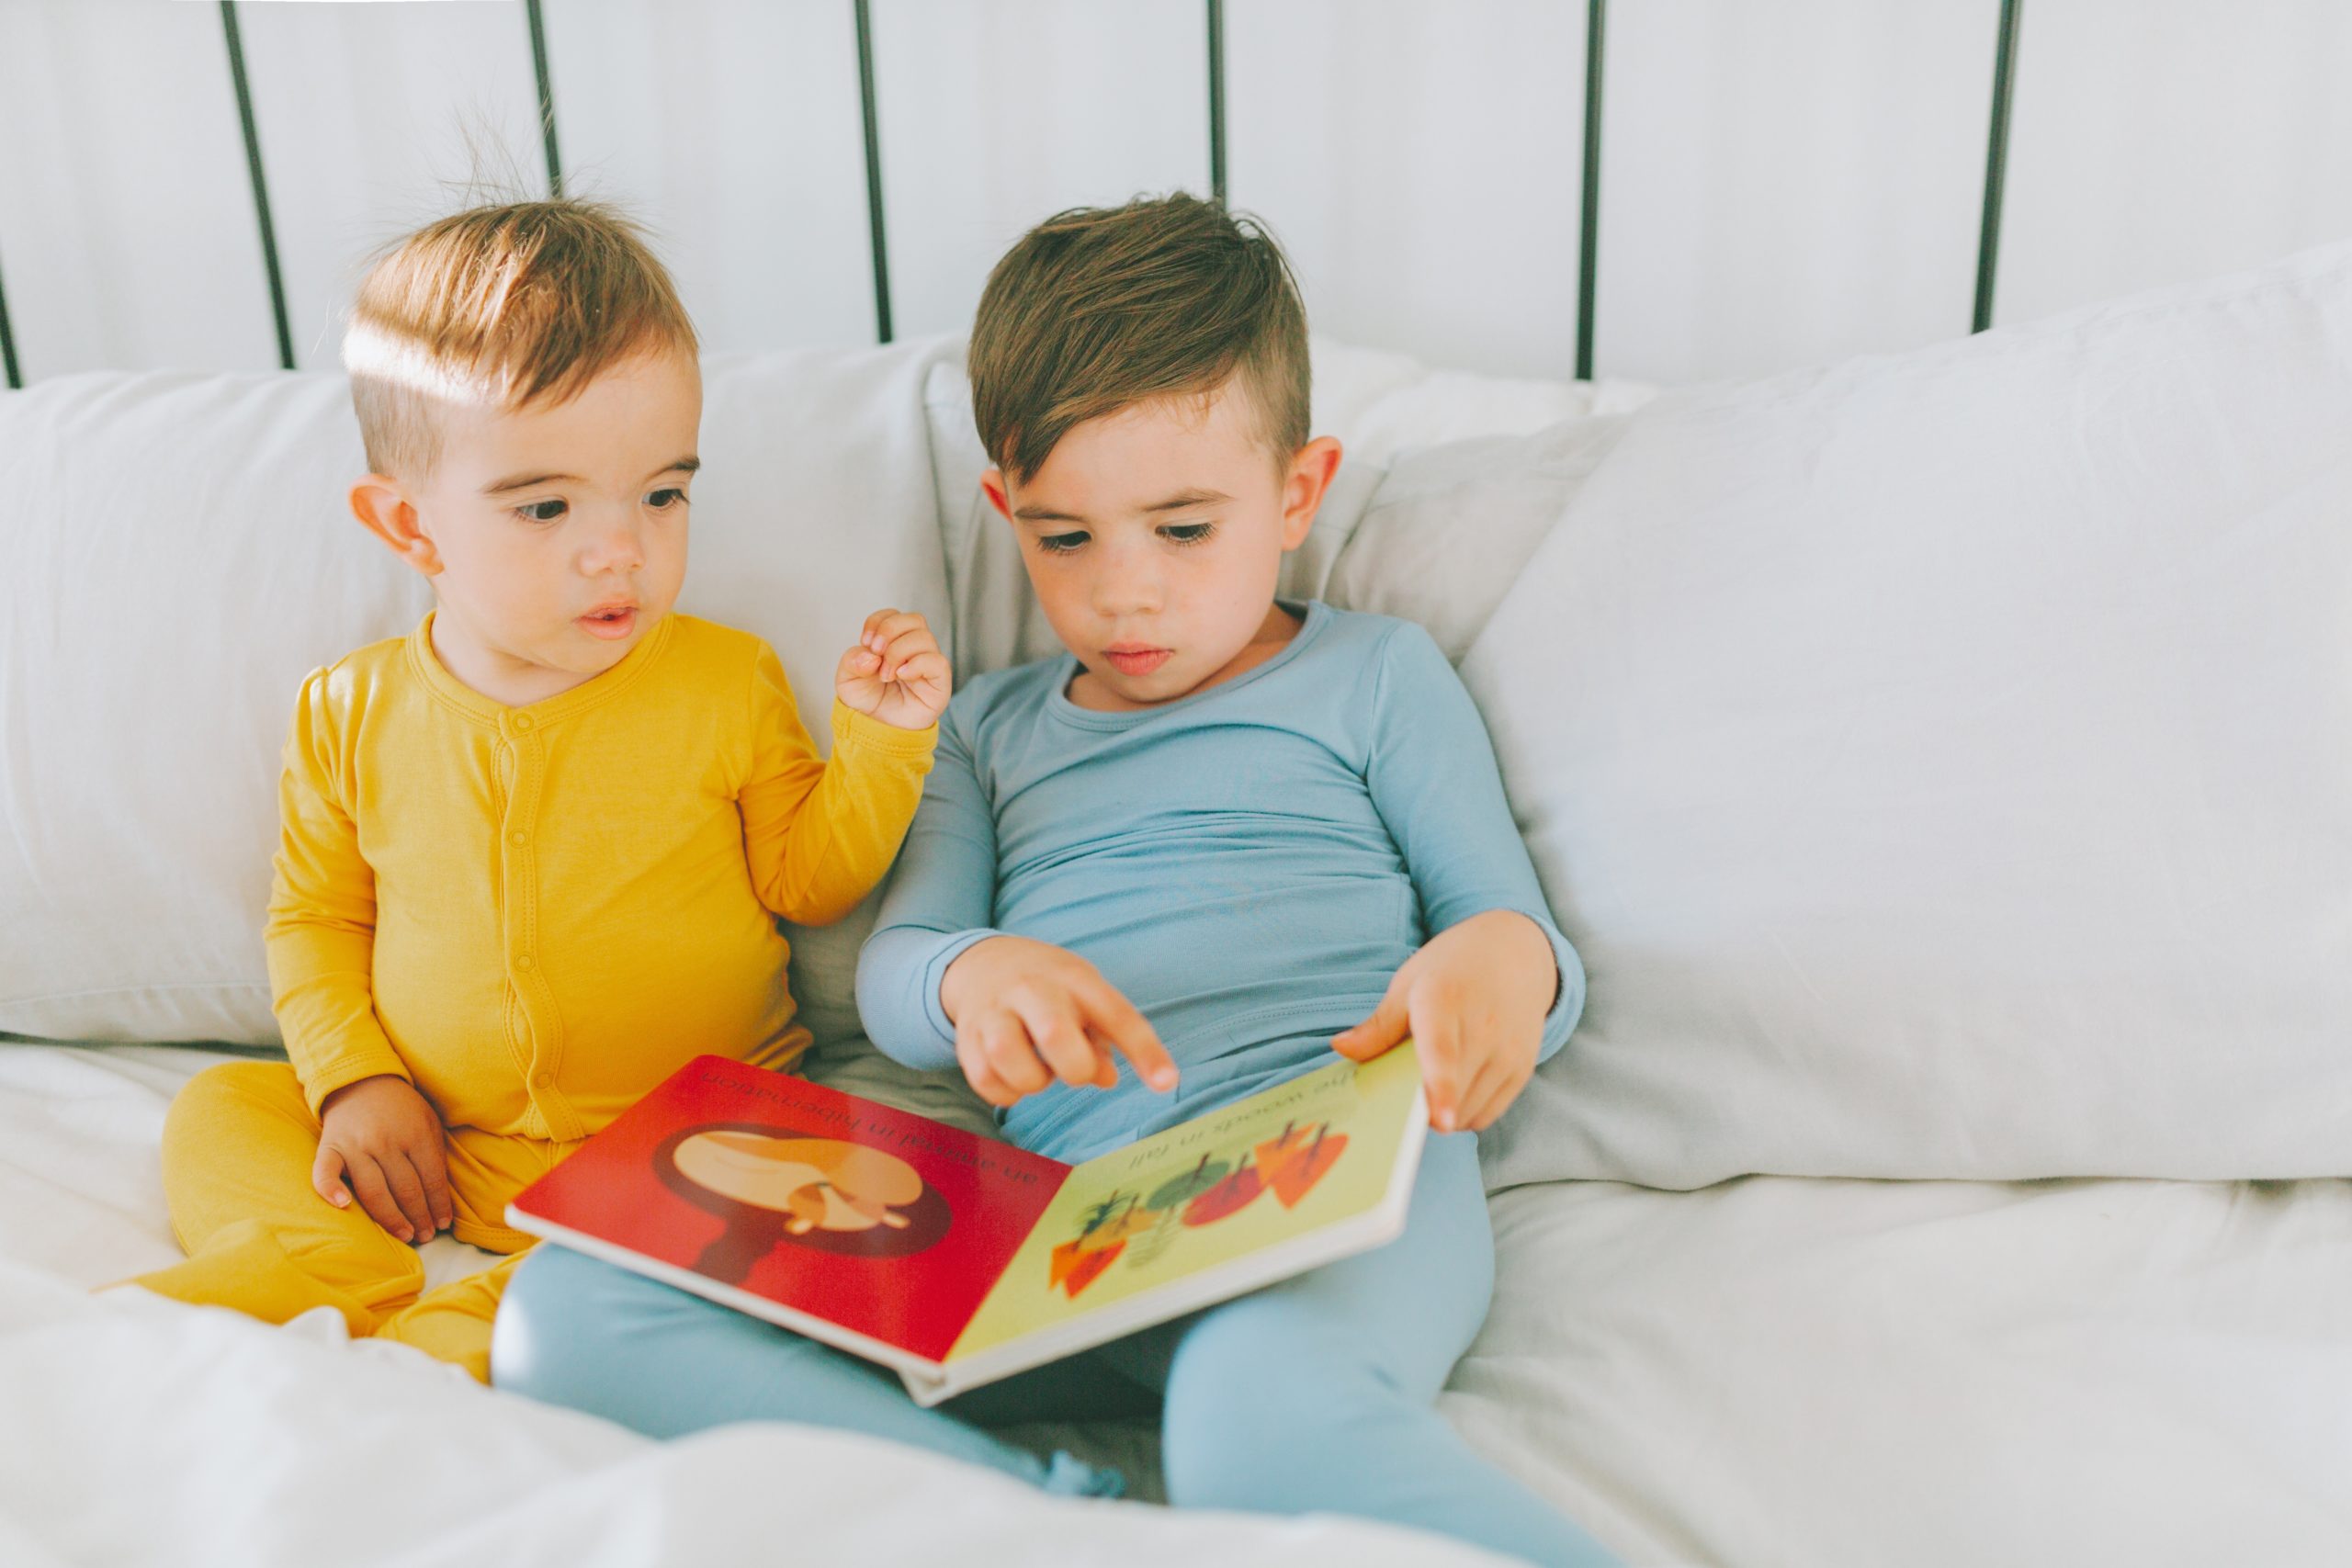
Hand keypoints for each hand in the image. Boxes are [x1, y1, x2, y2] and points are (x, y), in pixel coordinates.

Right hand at [312, 1074, 453, 1243]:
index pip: (432, 1178)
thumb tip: (443, 1196)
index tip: (443, 1224)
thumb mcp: (429, 1122)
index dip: (439, 1205)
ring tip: (405, 1235)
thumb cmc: (401, 1109)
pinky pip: (325, 1172)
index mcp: (416, 1134)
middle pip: (406, 1189)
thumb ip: (435, 1154)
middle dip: (419, 1217)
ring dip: (391, 1218)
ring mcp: (355, 1146)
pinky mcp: (329, 1148)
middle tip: (426, 1236)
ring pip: (374, 1190)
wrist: (362, 1082)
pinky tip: (343, 1206)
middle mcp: (385, 1141)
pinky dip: (330, 1189)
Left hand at [836, 608, 950, 730]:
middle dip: (890, 631)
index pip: (893, 615)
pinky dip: (917, 664)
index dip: (878, 622)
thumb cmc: (867, 703)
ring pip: (925, 638)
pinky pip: (938, 662)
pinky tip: (901, 675)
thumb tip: (870, 656)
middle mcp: (915, 649)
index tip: (865, 641)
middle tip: (876, 654)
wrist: (876, 731)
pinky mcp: (940, 683)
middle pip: (914, 619)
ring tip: (885, 675)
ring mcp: (929, 665)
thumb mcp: (847, 681)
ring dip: (899, 652)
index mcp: (894, 642)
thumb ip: (851, 662)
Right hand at [939, 935, 1179, 1107]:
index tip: (1167, 1083)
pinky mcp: (966, 1037)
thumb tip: (1107, 1079)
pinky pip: (984, 1079)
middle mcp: (1031, 989)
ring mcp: (993, 1010)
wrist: (984, 963)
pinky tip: (1015, 1079)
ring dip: (1034, 1081)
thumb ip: (1105, 1038)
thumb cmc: (1052, 990)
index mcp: (1074, 978)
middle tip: (1075, 1069)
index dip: (1144, 1051)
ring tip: (1040, 1072)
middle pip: (1054, 1032)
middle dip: (1074, 1067)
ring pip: (1009, 1056)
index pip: (1116, 1014)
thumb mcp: (1087, 1000)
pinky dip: (1006, 1092)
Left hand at [1332, 910, 1557, 1132]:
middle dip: (1420, 1108)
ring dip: (1443, 1115)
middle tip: (1399, 1099)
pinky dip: (1464, 1114)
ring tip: (1428, 1088)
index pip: (1442, 1051)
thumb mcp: (1408, 983)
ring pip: (1468, 1111)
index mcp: (1444, 999)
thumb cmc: (1451, 969)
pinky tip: (1453, 1092)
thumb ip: (1378, 1025)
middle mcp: (1484, 1026)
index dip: (1441, 1088)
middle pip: (1452, 1091)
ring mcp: (1509, 1049)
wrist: (1516, 951)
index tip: (1438, 1120)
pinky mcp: (1523, 1067)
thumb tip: (1340, 1048)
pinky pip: (1487, 1114)